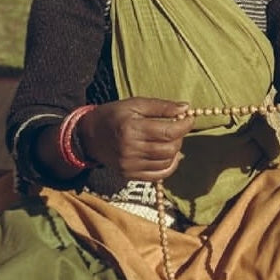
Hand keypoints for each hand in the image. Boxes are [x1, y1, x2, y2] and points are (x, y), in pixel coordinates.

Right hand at [77, 97, 193, 180]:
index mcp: (131, 128)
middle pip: (169, 148)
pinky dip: (169, 165)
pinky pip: (158, 175)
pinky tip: (168, 155)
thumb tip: (186, 108)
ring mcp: (129, 165)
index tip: (190, 118)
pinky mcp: (129, 175)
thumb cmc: (114, 115)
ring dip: (175, 150)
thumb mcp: (135, 104)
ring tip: (169, 139)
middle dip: (180, 137)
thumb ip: (161, 106)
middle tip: (176, 127)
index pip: (168, 131)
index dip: (184, 125)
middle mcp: (130, 149)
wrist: (89, 136)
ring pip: (166, 162)